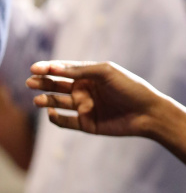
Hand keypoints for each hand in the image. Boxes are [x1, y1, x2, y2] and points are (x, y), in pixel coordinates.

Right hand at [27, 60, 162, 137]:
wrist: (148, 112)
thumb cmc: (129, 87)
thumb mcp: (105, 72)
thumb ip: (81, 70)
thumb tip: (55, 68)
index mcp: (89, 74)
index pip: (63, 70)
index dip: (48, 68)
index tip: (35, 69)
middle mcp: (85, 90)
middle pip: (58, 86)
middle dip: (43, 84)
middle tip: (30, 83)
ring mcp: (85, 107)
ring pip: (59, 104)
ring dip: (47, 101)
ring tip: (37, 100)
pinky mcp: (87, 124)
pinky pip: (66, 121)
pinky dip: (57, 118)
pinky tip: (51, 113)